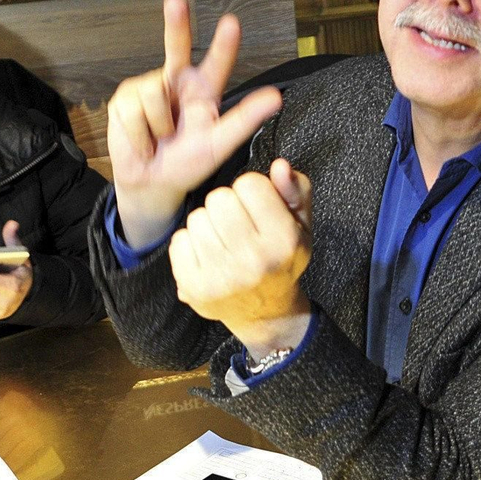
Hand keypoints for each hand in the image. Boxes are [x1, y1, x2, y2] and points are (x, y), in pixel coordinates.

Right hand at [106, 0, 283, 249]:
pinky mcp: (124, 99)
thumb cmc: (189, 163)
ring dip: (157, 126)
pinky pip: (132, 110)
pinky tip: (143, 141)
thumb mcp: (219, 143)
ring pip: (153, 94)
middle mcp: (177, 82)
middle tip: (176, 1)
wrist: (152, 183)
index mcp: (204, 91)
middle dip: (175, 23)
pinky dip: (139, 134)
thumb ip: (246, 120)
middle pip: (176, 47)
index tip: (232, 23)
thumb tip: (276, 97)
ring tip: (161, 139)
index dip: (224, 45)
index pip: (217, 63)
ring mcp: (149, 88)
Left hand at [168, 158, 313, 357]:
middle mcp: (254, 260)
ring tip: (223, 241)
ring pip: (197, 217)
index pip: (249, 184)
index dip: (252, 191)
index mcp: (284, 241)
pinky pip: (179, 240)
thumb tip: (280, 166)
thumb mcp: (301, 225)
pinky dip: (189, 244)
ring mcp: (222, 277)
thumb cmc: (281, 260)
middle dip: (227, 205)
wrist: (265, 313)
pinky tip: (207, 256)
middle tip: (238, 225)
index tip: (257, 208)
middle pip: (219, 198)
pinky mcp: (195, 287)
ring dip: (207, 224)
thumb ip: (296, 190)